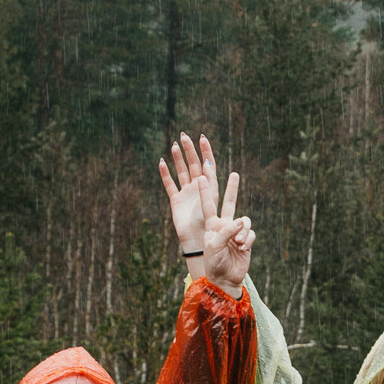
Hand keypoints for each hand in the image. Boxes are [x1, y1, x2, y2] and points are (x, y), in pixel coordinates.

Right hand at [158, 132, 220, 263]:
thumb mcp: (220, 220)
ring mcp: (187, 194)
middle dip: (190, 150)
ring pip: (182, 171)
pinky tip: (162, 162)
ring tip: (175, 144)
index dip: (206, 152)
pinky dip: (165, 174)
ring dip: (178, 159)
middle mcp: (199, 189)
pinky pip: (170, 184)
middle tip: (184, 135)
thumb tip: (222, 189)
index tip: (203, 138)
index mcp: (212, 190)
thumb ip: (221, 206)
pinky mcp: (176, 201)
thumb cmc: (214, 234)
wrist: (201, 247)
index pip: (209, 166)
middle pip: (194, 165)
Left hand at [194, 173, 248, 289]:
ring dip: (243, 231)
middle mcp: (224, 226)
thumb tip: (242, 221)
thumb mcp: (215, 245)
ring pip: (244, 221)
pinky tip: (242, 249)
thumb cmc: (214, 263)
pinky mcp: (246, 240)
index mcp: (211, 226)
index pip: (208, 205)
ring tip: (238, 243)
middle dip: (232, 189)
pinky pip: (250, 233)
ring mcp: (236, 232)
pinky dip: (248, 240)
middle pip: (229, 203)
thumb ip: (226, 231)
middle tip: (234, 174)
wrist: (225, 279)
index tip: (202, 176)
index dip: (205, 191)